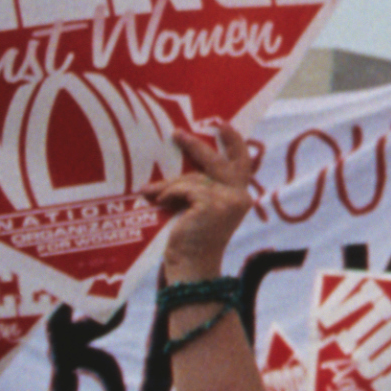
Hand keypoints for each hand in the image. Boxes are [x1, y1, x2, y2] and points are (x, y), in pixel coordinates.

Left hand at [152, 124, 261, 280]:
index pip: (241, 163)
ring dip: (168, 185)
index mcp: (239, 196)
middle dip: (196, 147)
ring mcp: (228, 200)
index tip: (222, 125)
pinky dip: (168, 194)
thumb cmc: (193, 241)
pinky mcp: (212, 204)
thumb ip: (200, 189)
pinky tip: (158, 202)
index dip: (234, 142)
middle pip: (217, 162)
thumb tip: (179, 172)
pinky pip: (183, 188)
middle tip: (177, 133)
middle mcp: (240, 196)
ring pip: (192, 178)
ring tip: (149, 192)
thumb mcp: (200, 209)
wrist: (192, 266)